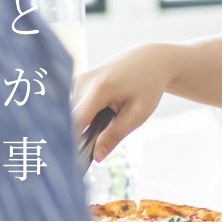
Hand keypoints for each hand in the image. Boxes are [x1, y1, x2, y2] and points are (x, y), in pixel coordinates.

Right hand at [72, 44, 179, 162]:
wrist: (151, 59)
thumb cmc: (148, 85)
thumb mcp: (138, 114)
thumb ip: (115, 135)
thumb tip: (96, 156)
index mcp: (98, 89)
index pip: (75, 122)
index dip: (71, 143)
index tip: (71, 162)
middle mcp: (83, 81)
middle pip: (70, 119)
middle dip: (77, 137)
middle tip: (90, 153)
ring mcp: (79, 79)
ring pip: (71, 113)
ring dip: (81, 125)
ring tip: (100, 130)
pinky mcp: (79, 80)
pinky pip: (75, 105)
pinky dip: (84, 116)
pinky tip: (98, 119)